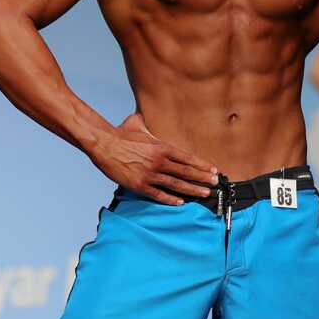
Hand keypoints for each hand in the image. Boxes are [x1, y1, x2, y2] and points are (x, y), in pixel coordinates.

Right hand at [90, 111, 218, 205]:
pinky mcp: (139, 185)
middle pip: (186, 172)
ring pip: (176, 184)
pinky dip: (170, 199)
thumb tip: (145, 116)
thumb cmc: (120, 134)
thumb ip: (146, 123)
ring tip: (205, 194)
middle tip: (215, 183)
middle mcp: (159, 161)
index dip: (201, 165)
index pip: (187, 158)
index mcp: (161, 147)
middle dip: (202, 178)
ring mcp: (150, 174)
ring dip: (192, 190)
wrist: (104, 144)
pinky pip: (158, 194)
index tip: (212, 170)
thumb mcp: (137, 124)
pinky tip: (180, 202)